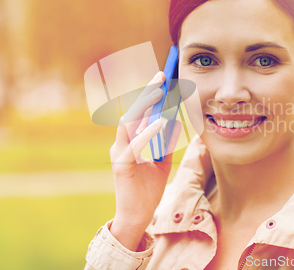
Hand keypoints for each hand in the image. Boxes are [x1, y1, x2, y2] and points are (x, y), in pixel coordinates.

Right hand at [108, 71, 181, 249]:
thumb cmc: (147, 190)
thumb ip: (164, 144)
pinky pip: (134, 146)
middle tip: (161, 76)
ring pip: (128, 123)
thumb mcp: (161, 164)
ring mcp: (120, 153)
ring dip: (144, 107)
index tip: (162, 79)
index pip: (139, 113)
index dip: (149, 95)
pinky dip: (145, 133)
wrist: (137, 217)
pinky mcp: (122, 165)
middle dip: (146, 93)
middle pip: (133, 111)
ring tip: (159, 93)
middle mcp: (122, 143)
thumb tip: (174, 124)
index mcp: (130, 141)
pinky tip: (158, 123)